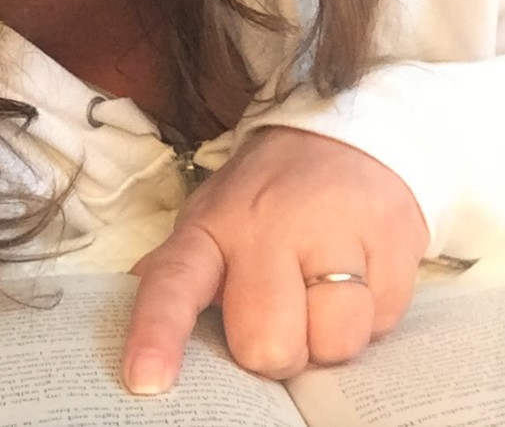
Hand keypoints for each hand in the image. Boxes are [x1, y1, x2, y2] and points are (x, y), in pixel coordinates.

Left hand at [121, 127, 428, 392]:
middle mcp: (267, 227)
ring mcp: (334, 232)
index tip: (147, 380)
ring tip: (324, 291)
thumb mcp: (212, 221)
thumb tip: (126, 316)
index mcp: (211, 227)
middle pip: (266, 343)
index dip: (159, 333)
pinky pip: (384, 325)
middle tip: (283, 314)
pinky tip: (360, 273)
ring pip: (333, 343)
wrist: (343, 140)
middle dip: (276, 350)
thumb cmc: (266, 198)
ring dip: (330, 336)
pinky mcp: (393, 242)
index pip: (175, 283)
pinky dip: (373, 316)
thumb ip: (176, 271)